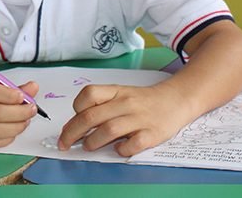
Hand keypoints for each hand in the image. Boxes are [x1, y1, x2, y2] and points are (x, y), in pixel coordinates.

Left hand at [57, 83, 188, 156]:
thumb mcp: (121, 95)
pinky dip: (121, 150)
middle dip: (72, 132)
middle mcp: (126, 103)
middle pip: (92, 116)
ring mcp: (139, 118)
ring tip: (88, 146)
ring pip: (109, 130)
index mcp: (116, 91)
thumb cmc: (143, 100)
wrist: (176, 100)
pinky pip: (133, 144)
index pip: (89, 94)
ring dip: (93, 141)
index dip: (76, 108)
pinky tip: (118, 149)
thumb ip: (101, 106)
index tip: (73, 120)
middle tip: (65, 143)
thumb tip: (75, 125)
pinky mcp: (152, 133)